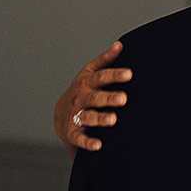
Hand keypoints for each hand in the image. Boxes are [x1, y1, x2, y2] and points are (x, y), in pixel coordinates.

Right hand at [53, 41, 132, 155]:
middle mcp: (80, 98)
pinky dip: (88, 142)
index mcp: (86, 83)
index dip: (115, 75)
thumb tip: (120, 45)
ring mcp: (75, 115)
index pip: (101, 77)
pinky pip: (79, 138)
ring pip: (87, 116)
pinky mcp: (72, 132)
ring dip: (100, 118)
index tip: (129, 74)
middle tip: (123, 98)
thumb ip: (105, 60)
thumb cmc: (82, 91)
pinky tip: (98, 145)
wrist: (61, 114)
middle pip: (95, 97)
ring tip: (113, 119)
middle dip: (109, 98)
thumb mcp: (89, 73)